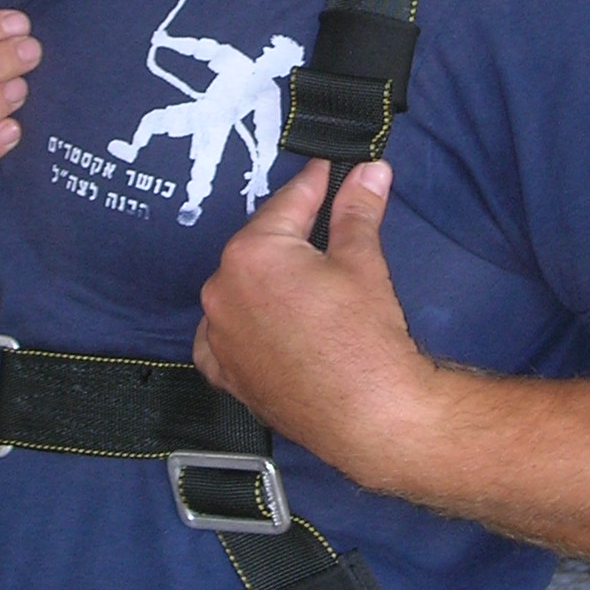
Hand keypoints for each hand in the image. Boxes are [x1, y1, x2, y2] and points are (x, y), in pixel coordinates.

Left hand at [194, 160, 437, 487]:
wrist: (370, 417)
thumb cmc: (365, 340)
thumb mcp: (362, 262)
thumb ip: (357, 210)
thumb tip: (368, 172)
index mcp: (252, 254)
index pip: (287, 203)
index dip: (315, 185)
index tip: (328, 172)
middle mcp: (222, 290)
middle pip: (260, 245)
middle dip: (291, 235)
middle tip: (327, 227)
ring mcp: (219, 334)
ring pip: (241, 288)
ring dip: (267, 279)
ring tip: (308, 283)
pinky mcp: (225, 372)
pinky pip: (224, 335)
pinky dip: (244, 323)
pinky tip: (270, 322)